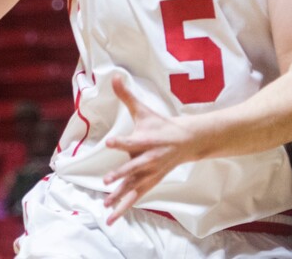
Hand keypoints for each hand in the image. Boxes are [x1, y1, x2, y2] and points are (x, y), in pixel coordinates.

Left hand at [102, 75, 194, 224]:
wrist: (186, 142)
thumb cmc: (160, 125)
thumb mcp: (144, 110)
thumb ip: (126, 95)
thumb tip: (113, 75)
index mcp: (147, 139)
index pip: (132, 140)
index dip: (121, 141)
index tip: (109, 141)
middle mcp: (149, 158)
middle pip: (133, 167)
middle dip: (121, 174)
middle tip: (106, 180)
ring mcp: (150, 173)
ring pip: (134, 187)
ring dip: (120, 196)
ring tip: (105, 204)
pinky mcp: (150, 182)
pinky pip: (135, 197)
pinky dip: (124, 207)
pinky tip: (112, 217)